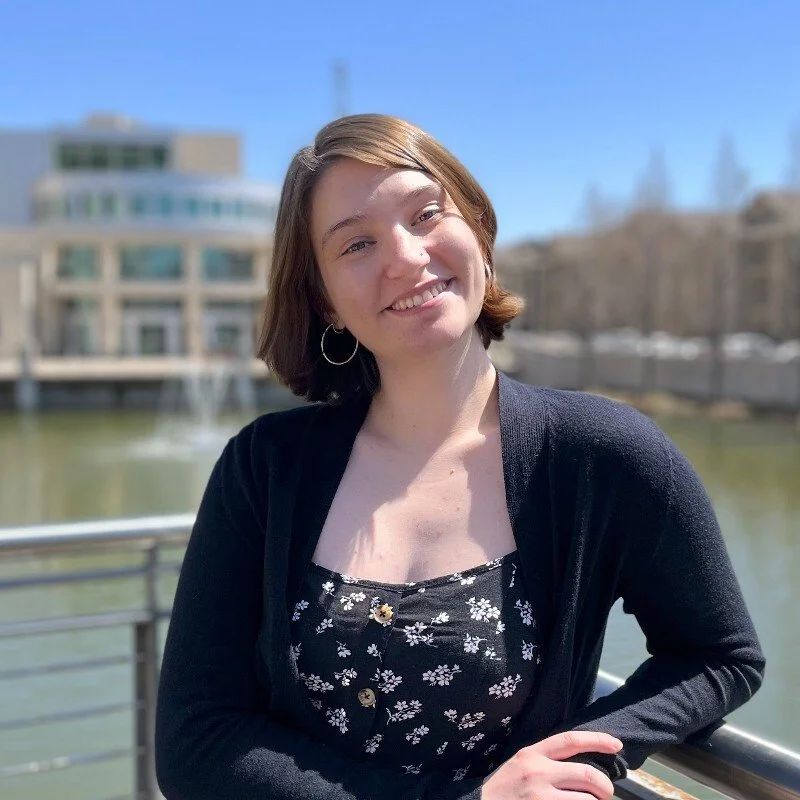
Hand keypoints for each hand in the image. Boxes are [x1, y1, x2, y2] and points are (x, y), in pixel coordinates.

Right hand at [480, 731, 622, 799]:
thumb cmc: (504, 789)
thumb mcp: (521, 765)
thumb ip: (546, 761)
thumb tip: (583, 766)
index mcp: (532, 754)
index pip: (570, 740)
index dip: (597, 740)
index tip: (616, 744)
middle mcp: (538, 772)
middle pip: (586, 773)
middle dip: (604, 785)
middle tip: (607, 793)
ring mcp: (540, 797)